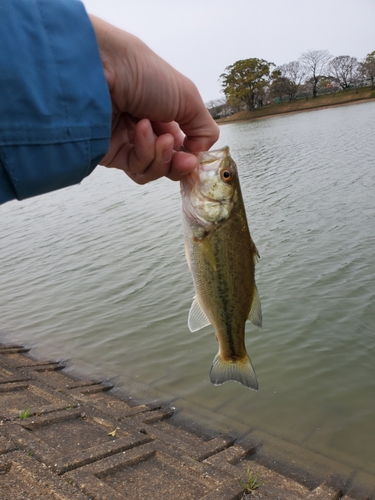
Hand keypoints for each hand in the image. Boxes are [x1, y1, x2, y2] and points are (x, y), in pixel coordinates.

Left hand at [89, 16, 218, 183]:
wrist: (103, 69)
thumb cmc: (145, 74)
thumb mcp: (188, 97)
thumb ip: (204, 129)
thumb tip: (200, 153)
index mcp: (163, 111)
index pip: (181, 144)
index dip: (191, 154)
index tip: (197, 158)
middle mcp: (145, 127)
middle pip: (168, 161)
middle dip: (179, 163)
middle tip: (186, 160)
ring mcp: (127, 141)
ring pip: (153, 169)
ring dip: (162, 157)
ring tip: (161, 137)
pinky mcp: (111, 153)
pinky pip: (137, 168)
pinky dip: (145, 154)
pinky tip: (142, 131)